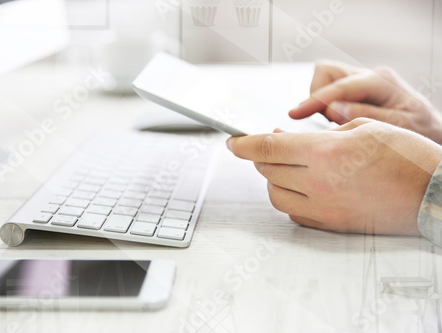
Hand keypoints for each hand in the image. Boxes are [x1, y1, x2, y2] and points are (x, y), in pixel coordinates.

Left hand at [227, 118, 441, 234]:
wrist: (433, 193)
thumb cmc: (406, 156)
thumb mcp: (363, 128)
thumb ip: (320, 133)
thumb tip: (290, 138)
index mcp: (324, 153)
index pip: (268, 147)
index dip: (244, 143)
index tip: (232, 141)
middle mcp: (318, 183)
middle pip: (267, 169)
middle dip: (261, 155)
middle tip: (270, 144)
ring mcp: (323, 207)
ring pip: (275, 194)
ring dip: (273, 178)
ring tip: (285, 167)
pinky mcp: (331, 224)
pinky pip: (294, 213)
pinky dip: (289, 198)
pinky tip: (300, 187)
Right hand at [289, 60, 441, 143]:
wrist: (432, 135)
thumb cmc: (421, 133)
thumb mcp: (400, 127)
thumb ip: (365, 116)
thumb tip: (331, 109)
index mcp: (380, 82)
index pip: (338, 86)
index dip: (313, 100)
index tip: (294, 114)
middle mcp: (369, 77)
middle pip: (326, 73)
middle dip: (316, 96)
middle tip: (323, 122)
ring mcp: (361, 83)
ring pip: (324, 81)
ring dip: (319, 103)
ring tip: (333, 125)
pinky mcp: (355, 93)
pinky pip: (328, 93)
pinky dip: (324, 108)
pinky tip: (338, 125)